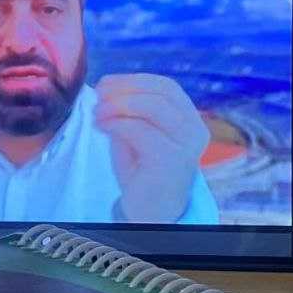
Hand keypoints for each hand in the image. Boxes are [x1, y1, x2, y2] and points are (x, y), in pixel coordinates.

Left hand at [94, 74, 209, 222]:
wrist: (151, 213)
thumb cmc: (143, 172)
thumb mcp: (137, 133)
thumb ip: (130, 110)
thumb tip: (108, 87)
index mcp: (190, 119)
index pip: (166, 86)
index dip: (134, 80)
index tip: (105, 84)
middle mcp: (194, 130)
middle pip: (161, 93)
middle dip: (124, 89)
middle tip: (98, 97)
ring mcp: (186, 146)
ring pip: (153, 107)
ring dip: (119, 105)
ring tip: (98, 113)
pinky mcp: (171, 160)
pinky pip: (141, 130)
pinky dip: (117, 123)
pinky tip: (103, 127)